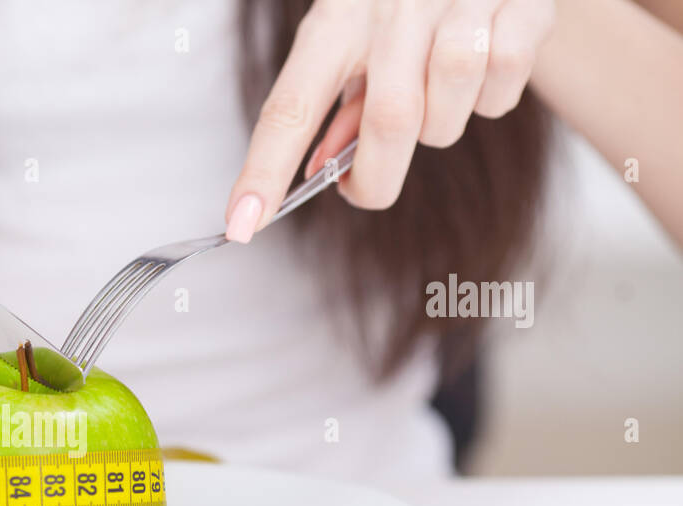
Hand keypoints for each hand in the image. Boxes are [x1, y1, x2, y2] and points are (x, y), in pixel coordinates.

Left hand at [225, 0, 554, 241]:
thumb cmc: (406, 6)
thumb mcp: (359, 40)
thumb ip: (341, 103)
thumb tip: (324, 170)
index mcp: (337, 15)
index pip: (291, 106)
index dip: (265, 171)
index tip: (242, 224)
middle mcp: (394, 2)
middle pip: (390, 124)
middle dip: (375, 178)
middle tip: (364, 185)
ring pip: (448, 116)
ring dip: (440, 128)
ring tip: (437, 91)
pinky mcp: (523, 4)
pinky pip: (501, 90)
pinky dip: (492, 100)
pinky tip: (483, 64)